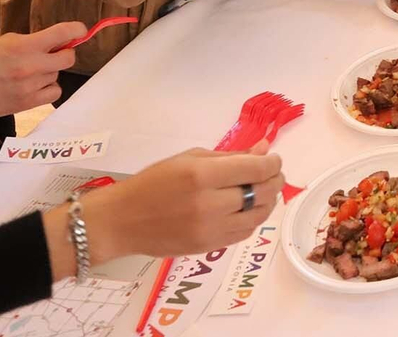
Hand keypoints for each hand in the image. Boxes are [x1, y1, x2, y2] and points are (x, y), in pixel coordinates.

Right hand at [0, 21, 83, 118]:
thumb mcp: (4, 42)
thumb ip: (31, 41)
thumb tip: (54, 43)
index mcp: (24, 45)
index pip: (63, 33)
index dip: (76, 30)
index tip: (80, 30)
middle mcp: (31, 65)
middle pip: (68, 58)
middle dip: (64, 53)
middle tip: (52, 54)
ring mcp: (30, 86)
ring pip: (57, 75)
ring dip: (50, 72)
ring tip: (30, 73)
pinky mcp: (27, 103)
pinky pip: (54, 92)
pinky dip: (48, 88)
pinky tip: (34, 85)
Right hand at [77, 142, 284, 263]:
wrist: (123, 221)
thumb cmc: (153, 182)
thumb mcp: (189, 158)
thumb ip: (230, 156)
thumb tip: (264, 149)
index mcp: (202, 175)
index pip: (255, 169)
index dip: (272, 163)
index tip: (273, 159)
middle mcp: (209, 204)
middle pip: (262, 193)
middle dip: (274, 180)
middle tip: (274, 173)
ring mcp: (210, 230)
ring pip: (258, 216)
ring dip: (268, 201)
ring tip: (264, 190)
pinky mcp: (209, 247)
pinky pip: (244, 233)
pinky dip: (253, 219)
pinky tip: (248, 208)